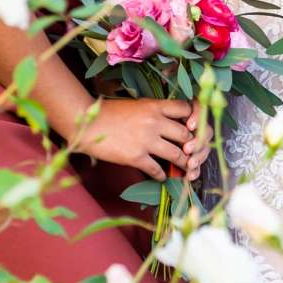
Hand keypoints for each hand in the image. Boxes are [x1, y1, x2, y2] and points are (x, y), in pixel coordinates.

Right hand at [73, 96, 201, 179]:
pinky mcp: (136, 157)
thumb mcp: (136, 105)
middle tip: (195, 153)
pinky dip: (162, 175)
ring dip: (184, 164)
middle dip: (194, 146)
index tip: (195, 128)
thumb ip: (153, 111)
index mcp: (155, 106)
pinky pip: (157, 169)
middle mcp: (155, 122)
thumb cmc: (108, 112)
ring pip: (177, 154)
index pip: (186, 109)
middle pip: (187, 135)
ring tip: (186, 168)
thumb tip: (168, 121)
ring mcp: (146, 140)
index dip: (195, 119)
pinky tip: (162, 177)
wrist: (87, 123)